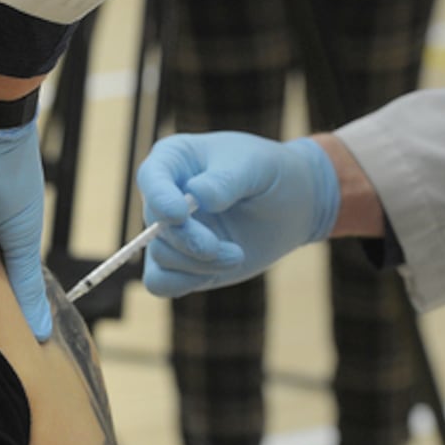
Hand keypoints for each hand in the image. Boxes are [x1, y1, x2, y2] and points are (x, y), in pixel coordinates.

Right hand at [136, 132, 339, 296]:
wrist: (293, 203)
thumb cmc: (270, 173)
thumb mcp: (256, 166)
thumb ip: (227, 180)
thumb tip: (198, 195)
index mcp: (174, 160)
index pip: (151, 178)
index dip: (159, 198)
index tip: (180, 215)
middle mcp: (164, 196)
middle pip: (155, 225)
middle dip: (188, 241)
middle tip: (218, 248)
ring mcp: (170, 231)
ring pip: (160, 257)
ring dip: (197, 264)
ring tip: (236, 255)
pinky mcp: (180, 263)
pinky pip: (160, 282)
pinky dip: (182, 284)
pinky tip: (215, 272)